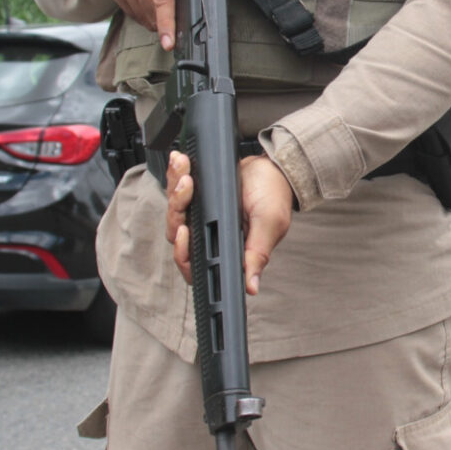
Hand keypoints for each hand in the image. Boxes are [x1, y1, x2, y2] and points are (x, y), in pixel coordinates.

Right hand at [103, 0, 181, 49]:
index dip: (167, 23)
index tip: (169, 43)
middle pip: (152, 12)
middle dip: (165, 24)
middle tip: (175, 27)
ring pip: (141, 15)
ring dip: (154, 20)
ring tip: (162, 12)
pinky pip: (131, 11)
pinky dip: (142, 13)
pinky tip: (148, 5)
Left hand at [165, 151, 294, 294]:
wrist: (273, 164)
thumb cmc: (275, 194)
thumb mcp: (269, 224)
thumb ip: (257, 253)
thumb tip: (252, 287)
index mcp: (228, 248)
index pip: (196, 264)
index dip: (184, 252)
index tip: (186, 230)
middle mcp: (213, 235)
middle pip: (178, 235)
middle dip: (178, 209)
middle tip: (188, 186)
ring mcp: (203, 217)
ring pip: (174, 212)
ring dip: (176, 189)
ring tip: (185, 168)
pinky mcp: (198, 198)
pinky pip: (177, 192)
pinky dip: (176, 176)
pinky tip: (182, 162)